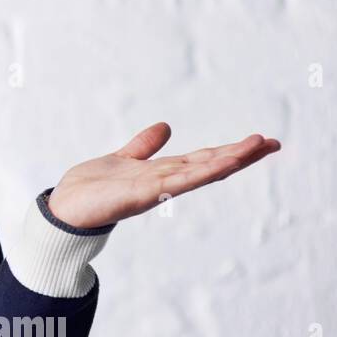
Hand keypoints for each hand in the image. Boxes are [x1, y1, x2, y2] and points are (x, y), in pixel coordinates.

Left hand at [45, 122, 280, 228]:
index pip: (202, 158)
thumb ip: (144, 146)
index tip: (259, 141)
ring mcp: (157, 189)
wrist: (64, 210)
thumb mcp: (122, 159)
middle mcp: (164, 182)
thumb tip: (165, 127)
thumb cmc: (90, 189)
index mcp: (161, 173)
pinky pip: (177, 182)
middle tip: (273, 142)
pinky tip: (222, 163)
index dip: (229, 150)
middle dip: (241, 155)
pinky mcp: (144, 194)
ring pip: (200, 172)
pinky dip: (200, 172)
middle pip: (209, 165)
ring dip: (229, 160)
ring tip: (258, 146)